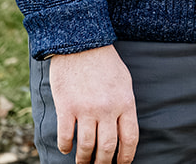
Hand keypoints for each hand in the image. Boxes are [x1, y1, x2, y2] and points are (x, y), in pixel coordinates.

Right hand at [49, 45, 138, 163]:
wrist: (81, 43)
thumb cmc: (105, 63)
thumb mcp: (124, 82)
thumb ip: (125, 106)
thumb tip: (124, 131)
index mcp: (125, 103)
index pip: (130, 139)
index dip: (126, 157)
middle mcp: (107, 109)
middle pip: (107, 148)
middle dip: (103, 163)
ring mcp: (86, 109)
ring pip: (86, 146)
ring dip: (84, 160)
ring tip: (82, 163)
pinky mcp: (66, 107)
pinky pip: (66, 136)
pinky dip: (66, 147)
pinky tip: (66, 149)